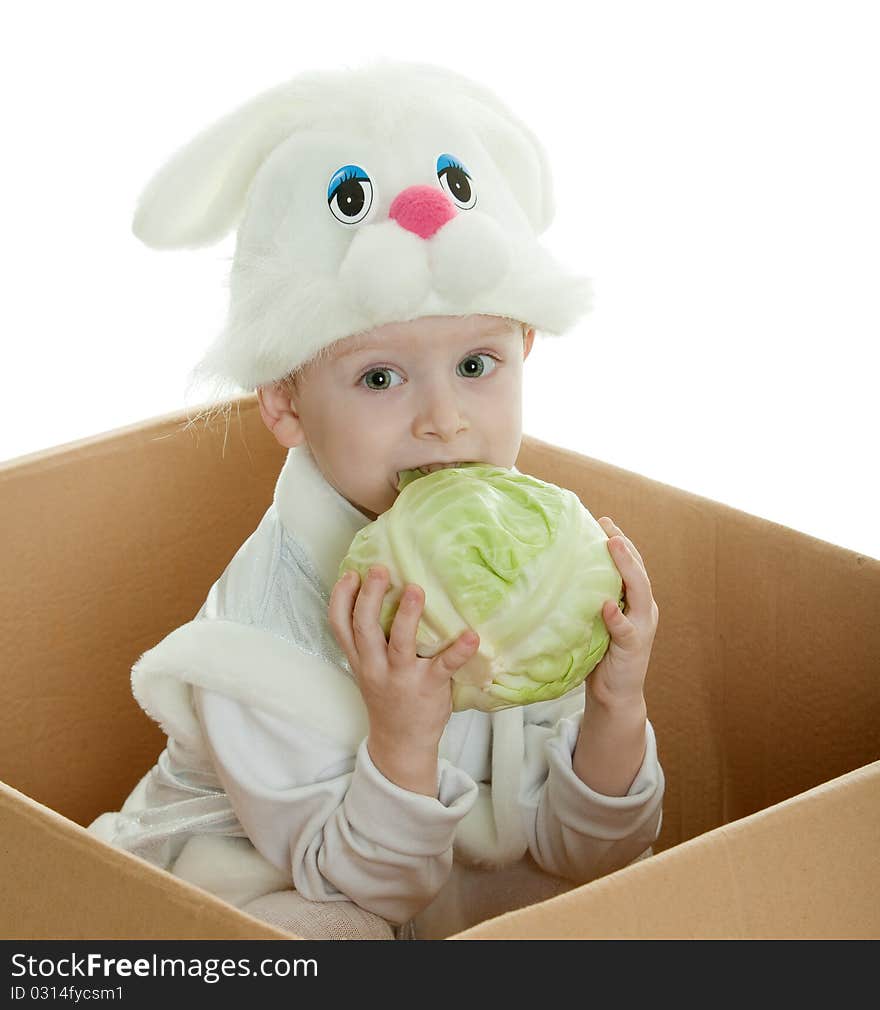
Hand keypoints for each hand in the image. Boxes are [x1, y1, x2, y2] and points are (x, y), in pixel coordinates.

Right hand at [328, 565, 479, 790]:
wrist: (401, 743)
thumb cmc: (389, 697)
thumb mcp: (369, 670)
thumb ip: (370, 641)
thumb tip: (380, 594)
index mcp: (360, 659)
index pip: (339, 626)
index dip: (340, 598)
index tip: (350, 573)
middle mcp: (375, 667)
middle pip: (364, 628)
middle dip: (368, 597)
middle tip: (379, 569)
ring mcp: (402, 678)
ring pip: (399, 644)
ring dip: (406, 616)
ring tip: (415, 590)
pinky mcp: (429, 688)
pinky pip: (443, 667)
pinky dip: (458, 652)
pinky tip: (470, 637)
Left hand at [588, 516, 659, 709]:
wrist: (613, 695)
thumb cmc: (600, 655)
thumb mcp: (594, 620)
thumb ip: (588, 598)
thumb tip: (558, 572)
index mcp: (635, 602)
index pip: (632, 565)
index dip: (621, 542)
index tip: (604, 521)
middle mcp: (644, 610)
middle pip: (639, 572)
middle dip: (625, 547)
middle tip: (608, 527)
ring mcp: (641, 628)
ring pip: (640, 592)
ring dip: (627, 569)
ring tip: (614, 547)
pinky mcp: (634, 648)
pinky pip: (626, 630)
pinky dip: (617, 617)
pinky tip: (606, 606)